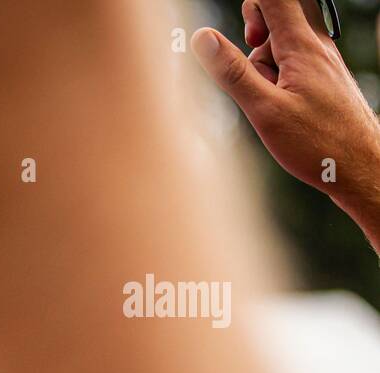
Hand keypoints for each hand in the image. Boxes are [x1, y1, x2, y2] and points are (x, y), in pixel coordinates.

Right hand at [191, 0, 379, 215]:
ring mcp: (323, 61)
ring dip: (266, 63)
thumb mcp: (264, 111)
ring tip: (271, 101)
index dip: (252, 7)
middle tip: (253, 67)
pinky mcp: (325, 77)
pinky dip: (279, 78)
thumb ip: (232, 72)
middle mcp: (318, 46)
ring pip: (285, 43)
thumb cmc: (317, 144)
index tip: (246, 37)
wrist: (360, 167)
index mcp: (303, 47)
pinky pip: (294, 63)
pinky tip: (282, 107)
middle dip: (257, 34)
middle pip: (280, 14)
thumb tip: (203, 39)